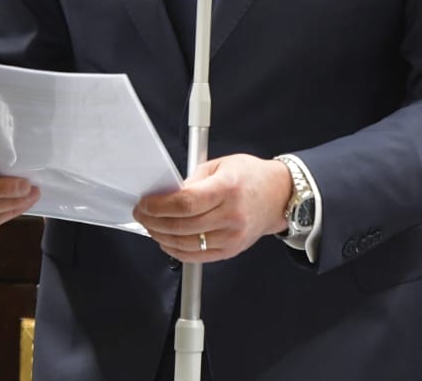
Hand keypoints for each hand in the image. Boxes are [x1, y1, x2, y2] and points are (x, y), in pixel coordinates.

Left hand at [133, 153, 290, 263]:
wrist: (279, 196)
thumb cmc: (251, 176)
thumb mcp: (220, 165)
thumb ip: (192, 180)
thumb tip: (165, 196)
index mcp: (227, 188)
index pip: (185, 203)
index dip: (158, 206)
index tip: (145, 203)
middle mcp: (231, 215)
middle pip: (182, 225)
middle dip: (154, 221)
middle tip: (142, 214)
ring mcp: (232, 236)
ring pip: (186, 244)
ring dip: (161, 236)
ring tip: (151, 227)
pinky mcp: (231, 250)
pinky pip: (196, 256)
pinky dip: (176, 250)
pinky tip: (166, 240)